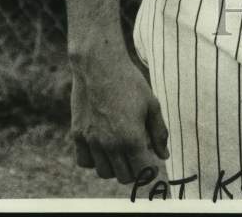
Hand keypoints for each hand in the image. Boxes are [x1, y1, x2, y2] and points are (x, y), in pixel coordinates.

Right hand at [69, 49, 168, 183]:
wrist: (99, 65)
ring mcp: (91, 141)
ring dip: (115, 167)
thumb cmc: (129, 82)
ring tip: (121, 150)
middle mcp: (110, 145)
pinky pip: (85, 161)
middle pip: (123, 176)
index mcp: (131, 138)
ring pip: (104, 172)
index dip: (150, 170)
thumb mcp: (152, 104)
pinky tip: (103, 146)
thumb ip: (159, 132)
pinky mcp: (77, 135)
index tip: (152, 162)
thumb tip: (164, 155)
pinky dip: (95, 160)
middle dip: (134, 170)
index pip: (142, 172)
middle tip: (138, 154)